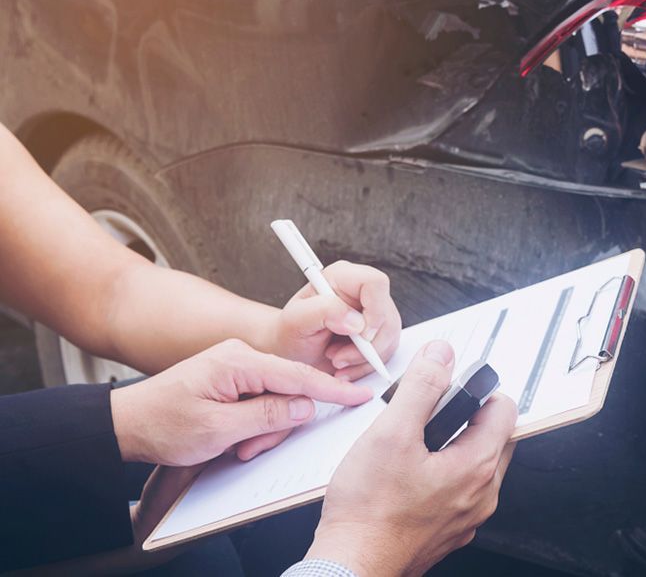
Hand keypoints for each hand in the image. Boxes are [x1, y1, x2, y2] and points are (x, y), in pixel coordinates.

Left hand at [110, 338, 372, 464]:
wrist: (126, 424)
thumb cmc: (163, 424)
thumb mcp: (218, 429)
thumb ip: (268, 415)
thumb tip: (306, 406)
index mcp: (239, 361)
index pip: (298, 374)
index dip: (332, 389)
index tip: (359, 394)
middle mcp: (242, 357)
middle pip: (289, 390)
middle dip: (277, 424)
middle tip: (248, 448)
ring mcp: (238, 367)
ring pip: (276, 399)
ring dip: (262, 428)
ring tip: (233, 446)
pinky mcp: (234, 379)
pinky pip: (262, 401)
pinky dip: (255, 423)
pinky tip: (234, 438)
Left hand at [262, 261, 401, 379]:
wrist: (291, 352)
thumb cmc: (290, 333)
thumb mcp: (296, 321)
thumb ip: (323, 311)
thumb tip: (356, 321)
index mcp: (342, 278)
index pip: (375, 283)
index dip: (375, 309)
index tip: (361, 335)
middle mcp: (362, 292)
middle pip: (387, 316)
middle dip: (366, 347)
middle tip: (337, 358)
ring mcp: (373, 313)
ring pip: (390, 337)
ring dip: (364, 359)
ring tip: (336, 362)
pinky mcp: (378, 332)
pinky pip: (387, 351)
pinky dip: (367, 366)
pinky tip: (346, 367)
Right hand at [305, 341, 517, 576]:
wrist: (352, 563)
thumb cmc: (369, 510)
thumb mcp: (392, 432)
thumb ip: (422, 388)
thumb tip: (441, 356)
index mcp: (477, 467)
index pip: (505, 410)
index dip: (478, 390)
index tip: (450, 389)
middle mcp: (481, 494)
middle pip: (492, 437)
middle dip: (465, 417)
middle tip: (427, 415)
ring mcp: (466, 516)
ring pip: (474, 464)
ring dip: (452, 445)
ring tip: (413, 443)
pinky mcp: (448, 529)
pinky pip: (458, 490)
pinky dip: (441, 474)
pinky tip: (408, 474)